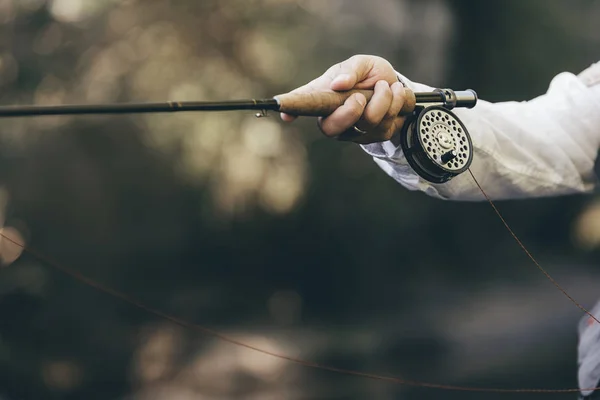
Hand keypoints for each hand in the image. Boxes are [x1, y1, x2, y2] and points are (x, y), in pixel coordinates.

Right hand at [280, 55, 407, 143]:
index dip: (292, 108)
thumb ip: (351, 70)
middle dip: (349, 112)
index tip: (285, 113)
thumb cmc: (370, 74)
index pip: (301, 103)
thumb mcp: (362, 64)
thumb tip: (339, 84)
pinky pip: (386, 125)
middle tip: (359, 96)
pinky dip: (396, 104)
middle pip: (331, 128)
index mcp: (323, 97)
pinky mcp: (374, 137)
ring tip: (386, 86)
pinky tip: (395, 94)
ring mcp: (353, 131)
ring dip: (383, 99)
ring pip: (367, 123)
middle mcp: (333, 118)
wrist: (397, 86)